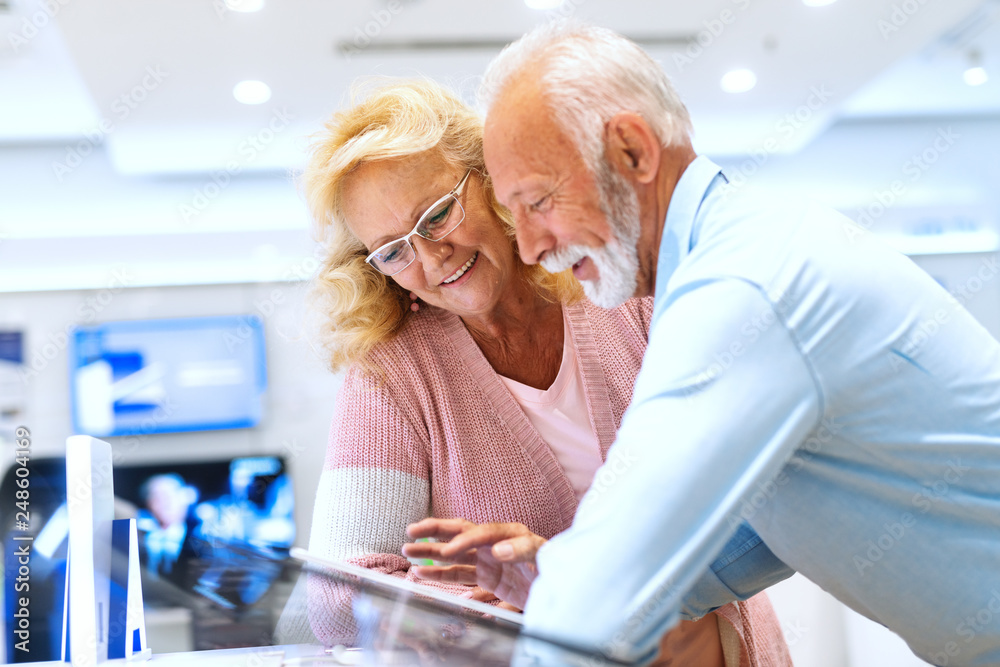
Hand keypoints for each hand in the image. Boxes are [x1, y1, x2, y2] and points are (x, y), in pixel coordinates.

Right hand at [403, 518, 546, 610]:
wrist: (562, 587)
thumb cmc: (554, 567)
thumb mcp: (544, 557)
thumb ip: (522, 551)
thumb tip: (498, 550)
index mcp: (509, 533)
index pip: (481, 533)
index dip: (463, 541)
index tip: (449, 552)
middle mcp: (494, 543)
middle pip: (460, 532)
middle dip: (435, 531)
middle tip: (412, 530)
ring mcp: (488, 560)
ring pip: (454, 554)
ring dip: (431, 553)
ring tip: (408, 552)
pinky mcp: (486, 576)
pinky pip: (458, 573)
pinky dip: (440, 574)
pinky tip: (422, 574)